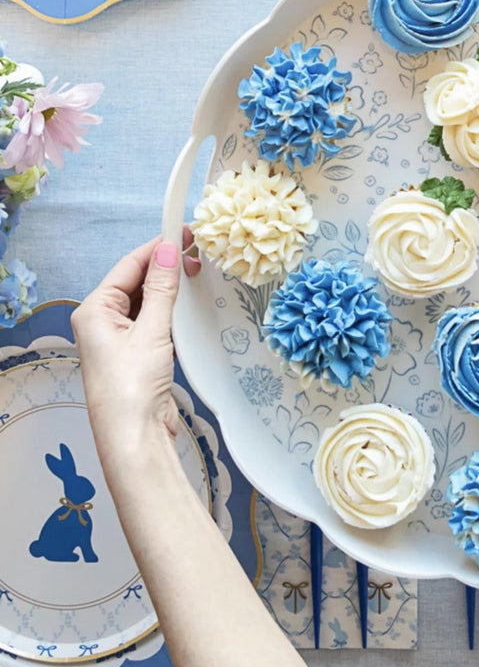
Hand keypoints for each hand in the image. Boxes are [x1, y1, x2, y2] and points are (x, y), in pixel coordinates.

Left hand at [73, 232, 199, 453]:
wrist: (135, 435)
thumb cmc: (131, 387)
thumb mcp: (151, 331)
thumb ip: (161, 289)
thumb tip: (168, 250)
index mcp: (94, 311)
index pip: (128, 266)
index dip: (157, 247)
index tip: (185, 231)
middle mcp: (102, 322)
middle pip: (135, 280)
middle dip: (165, 265)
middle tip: (197, 251)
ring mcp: (119, 338)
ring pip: (145, 299)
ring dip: (169, 286)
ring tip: (196, 271)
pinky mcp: (137, 352)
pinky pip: (153, 318)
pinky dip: (170, 307)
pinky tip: (187, 302)